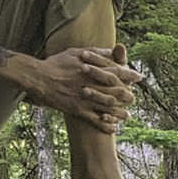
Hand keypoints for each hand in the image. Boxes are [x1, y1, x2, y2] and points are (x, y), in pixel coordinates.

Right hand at [23, 46, 141, 131]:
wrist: (38, 78)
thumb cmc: (56, 63)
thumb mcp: (76, 52)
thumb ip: (96, 52)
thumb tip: (112, 50)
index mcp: (91, 68)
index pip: (116, 72)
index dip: (129, 75)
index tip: (139, 77)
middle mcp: (90, 84)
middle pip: (115, 91)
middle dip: (127, 95)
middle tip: (134, 98)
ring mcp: (83, 98)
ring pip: (107, 107)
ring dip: (119, 112)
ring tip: (127, 116)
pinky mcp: (76, 109)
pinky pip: (94, 119)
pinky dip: (104, 124)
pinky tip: (112, 128)